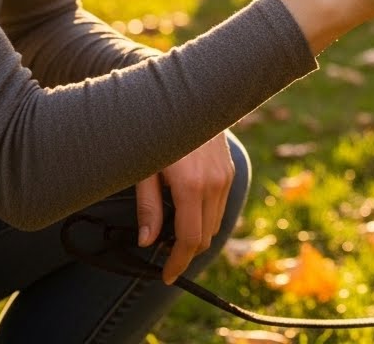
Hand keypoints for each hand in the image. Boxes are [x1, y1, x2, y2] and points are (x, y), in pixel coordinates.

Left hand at [135, 132, 233, 284]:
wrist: (190, 98)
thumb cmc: (158, 131)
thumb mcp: (145, 168)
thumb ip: (148, 206)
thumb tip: (147, 241)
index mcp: (191, 186)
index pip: (189, 239)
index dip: (178, 263)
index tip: (166, 276)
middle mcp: (215, 184)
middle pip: (205, 236)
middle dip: (185, 252)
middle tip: (163, 257)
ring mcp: (226, 177)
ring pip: (215, 223)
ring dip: (196, 235)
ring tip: (171, 234)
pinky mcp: (229, 170)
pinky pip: (220, 205)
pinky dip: (205, 217)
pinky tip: (186, 212)